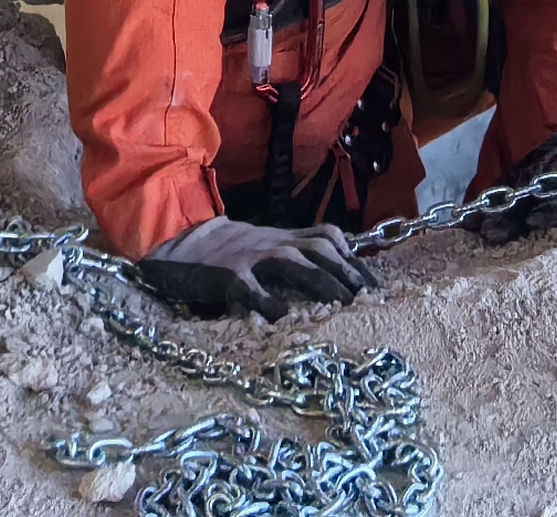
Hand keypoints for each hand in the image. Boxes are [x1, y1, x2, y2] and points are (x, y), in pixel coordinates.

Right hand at [137, 213, 375, 317]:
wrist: (181, 242)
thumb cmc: (228, 252)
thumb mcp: (266, 246)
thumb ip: (294, 255)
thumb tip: (334, 277)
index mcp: (284, 237)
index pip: (329, 238)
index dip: (354, 259)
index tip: (375, 285)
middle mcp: (273, 242)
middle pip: (320, 249)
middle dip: (347, 272)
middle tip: (368, 299)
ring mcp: (251, 256)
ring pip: (294, 262)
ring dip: (322, 282)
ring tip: (342, 305)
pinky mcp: (228, 274)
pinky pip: (252, 288)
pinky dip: (268, 302)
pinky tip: (281, 319)